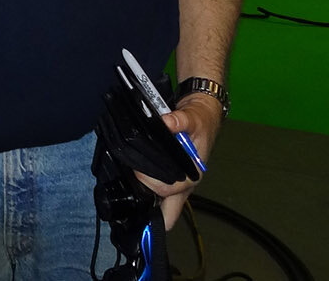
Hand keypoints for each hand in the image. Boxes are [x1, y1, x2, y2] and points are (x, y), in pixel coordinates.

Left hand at [136, 95, 223, 229]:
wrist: (201, 114)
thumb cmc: (200, 120)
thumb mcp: (193, 117)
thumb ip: (181, 120)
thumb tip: (168, 123)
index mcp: (192, 176)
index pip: (167, 191)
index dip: (149, 182)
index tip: (136, 168)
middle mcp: (184, 185)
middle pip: (167, 214)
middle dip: (149, 211)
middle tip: (129, 192)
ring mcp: (176, 184)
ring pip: (159, 205)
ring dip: (144, 198)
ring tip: (126, 183)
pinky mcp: (167, 178)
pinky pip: (154, 192)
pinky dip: (142, 189)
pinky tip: (129, 180)